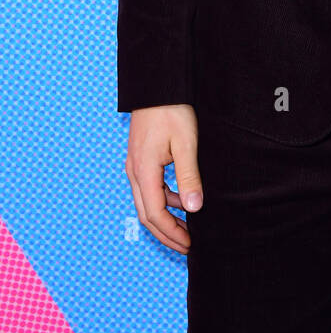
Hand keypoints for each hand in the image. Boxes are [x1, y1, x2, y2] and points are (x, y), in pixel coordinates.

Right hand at [125, 104, 202, 253]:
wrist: (158, 86)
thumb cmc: (172, 111)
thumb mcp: (186, 144)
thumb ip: (189, 177)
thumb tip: (194, 209)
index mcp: (143, 171)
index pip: (154, 215)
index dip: (172, 233)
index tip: (190, 244)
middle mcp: (134, 172)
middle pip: (146, 215)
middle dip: (167, 234)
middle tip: (187, 246)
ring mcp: (135, 166)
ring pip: (147, 203)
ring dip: (166, 219)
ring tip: (188, 228)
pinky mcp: (140, 159)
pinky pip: (150, 189)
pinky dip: (164, 201)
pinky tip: (182, 201)